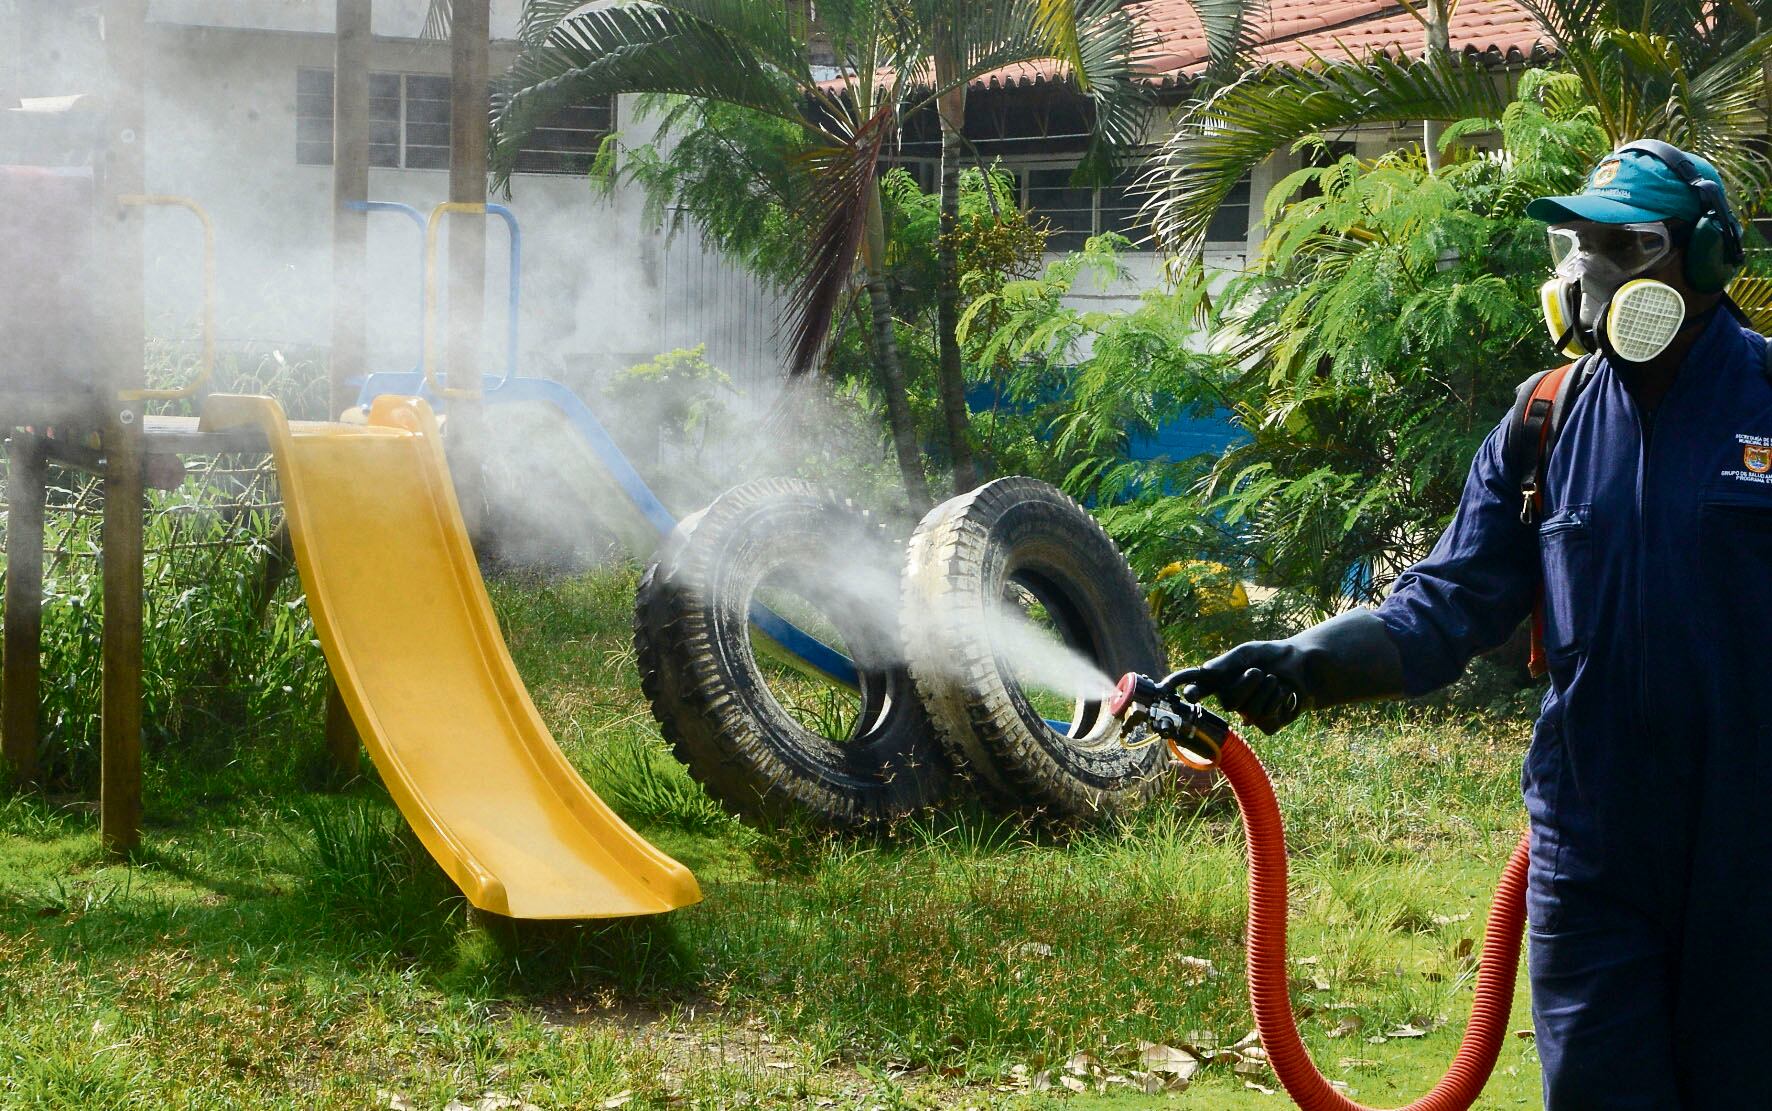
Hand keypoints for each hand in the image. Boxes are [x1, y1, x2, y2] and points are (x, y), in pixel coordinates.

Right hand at [1168, 641, 1306, 733]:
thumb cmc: (1273, 656)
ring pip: (1248, 710)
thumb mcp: (1247, 653)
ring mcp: (1247, 714)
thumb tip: (1203, 672)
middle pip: (1228, 702)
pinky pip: (1264, 716)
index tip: (1165, 689)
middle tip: (1258, 671)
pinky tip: (1284, 693)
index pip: (1194, 685)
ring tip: (1274, 680)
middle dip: (1246, 683)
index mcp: (1220, 681)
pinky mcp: (1266, 725)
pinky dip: (1277, 699)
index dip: (1178, 688)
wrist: (1305, 668)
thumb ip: (1225, 662)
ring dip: (1265, 689)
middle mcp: (1230, 699)